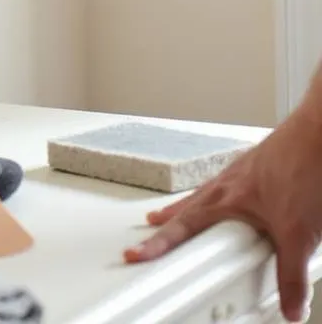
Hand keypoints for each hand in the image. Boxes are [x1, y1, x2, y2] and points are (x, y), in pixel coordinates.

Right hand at [124, 101, 321, 321]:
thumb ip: (292, 274)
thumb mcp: (299, 232)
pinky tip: (234, 196)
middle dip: (168, 218)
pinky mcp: (259, 165)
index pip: (182, 227)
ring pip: (207, 192)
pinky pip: (228, 182)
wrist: (318, 133)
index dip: (158, 244)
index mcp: (225, 197)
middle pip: (188, 204)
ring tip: (184, 211)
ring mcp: (243, 171)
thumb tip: (291, 307)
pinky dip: (219, 192)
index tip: (137, 253)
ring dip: (192, 204)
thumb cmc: (303, 168)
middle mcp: (228, 182)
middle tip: (151, 226)